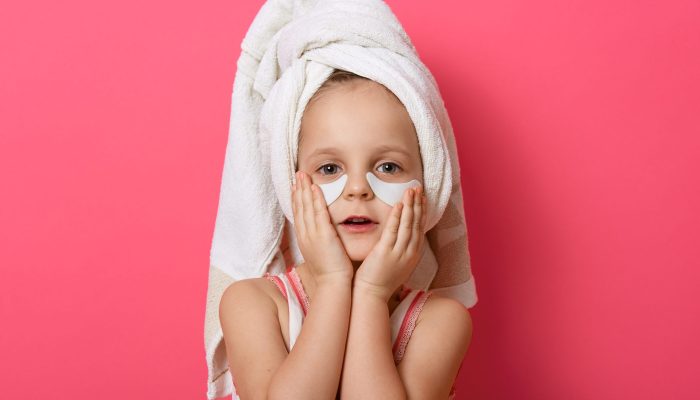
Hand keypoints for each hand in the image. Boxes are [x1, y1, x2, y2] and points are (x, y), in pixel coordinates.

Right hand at [292, 171, 353, 284]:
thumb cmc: (330, 272)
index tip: (295, 187)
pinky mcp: (323, 235)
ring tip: (303, 176)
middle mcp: (305, 235)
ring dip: (304, 190)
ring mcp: (312, 235)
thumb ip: (319, 242)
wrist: (333, 284)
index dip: (296, 199)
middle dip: (298, 190)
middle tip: (297, 175)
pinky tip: (315, 188)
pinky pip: (318, 213)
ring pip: (306, 208)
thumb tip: (321, 236)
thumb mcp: (321, 254)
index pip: (299, 215)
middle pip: (299, 208)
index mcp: (304, 239)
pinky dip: (316, 200)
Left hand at [353, 186, 426, 301]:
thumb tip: (400, 238)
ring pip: (407, 225)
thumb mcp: (396, 263)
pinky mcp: (386, 253)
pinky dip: (397, 217)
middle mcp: (410, 253)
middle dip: (418, 204)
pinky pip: (393, 231)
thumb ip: (400, 249)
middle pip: (416, 224)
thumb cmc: (381, 280)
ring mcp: (399, 253)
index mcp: (413, 254)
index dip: (422, 211)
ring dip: (410, 206)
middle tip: (418, 188)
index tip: (422, 197)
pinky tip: (399, 205)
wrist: (372, 295)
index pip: (420, 228)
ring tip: (411, 191)